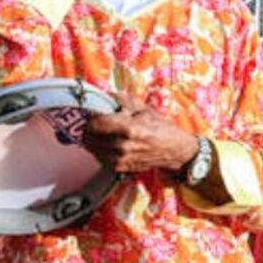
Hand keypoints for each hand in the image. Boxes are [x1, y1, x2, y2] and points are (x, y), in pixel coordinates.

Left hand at [82, 94, 199, 173]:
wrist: (175, 151)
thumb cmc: (161, 128)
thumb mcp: (143, 108)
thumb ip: (122, 100)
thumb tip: (105, 94)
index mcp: (128, 128)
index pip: (95, 123)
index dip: (89, 117)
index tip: (89, 112)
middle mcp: (122, 146)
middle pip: (90, 137)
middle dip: (87, 128)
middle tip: (88, 121)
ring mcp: (120, 160)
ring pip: (92, 149)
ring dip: (90, 139)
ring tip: (95, 131)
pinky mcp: (120, 169)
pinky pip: (99, 158)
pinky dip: (97, 149)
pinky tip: (104, 142)